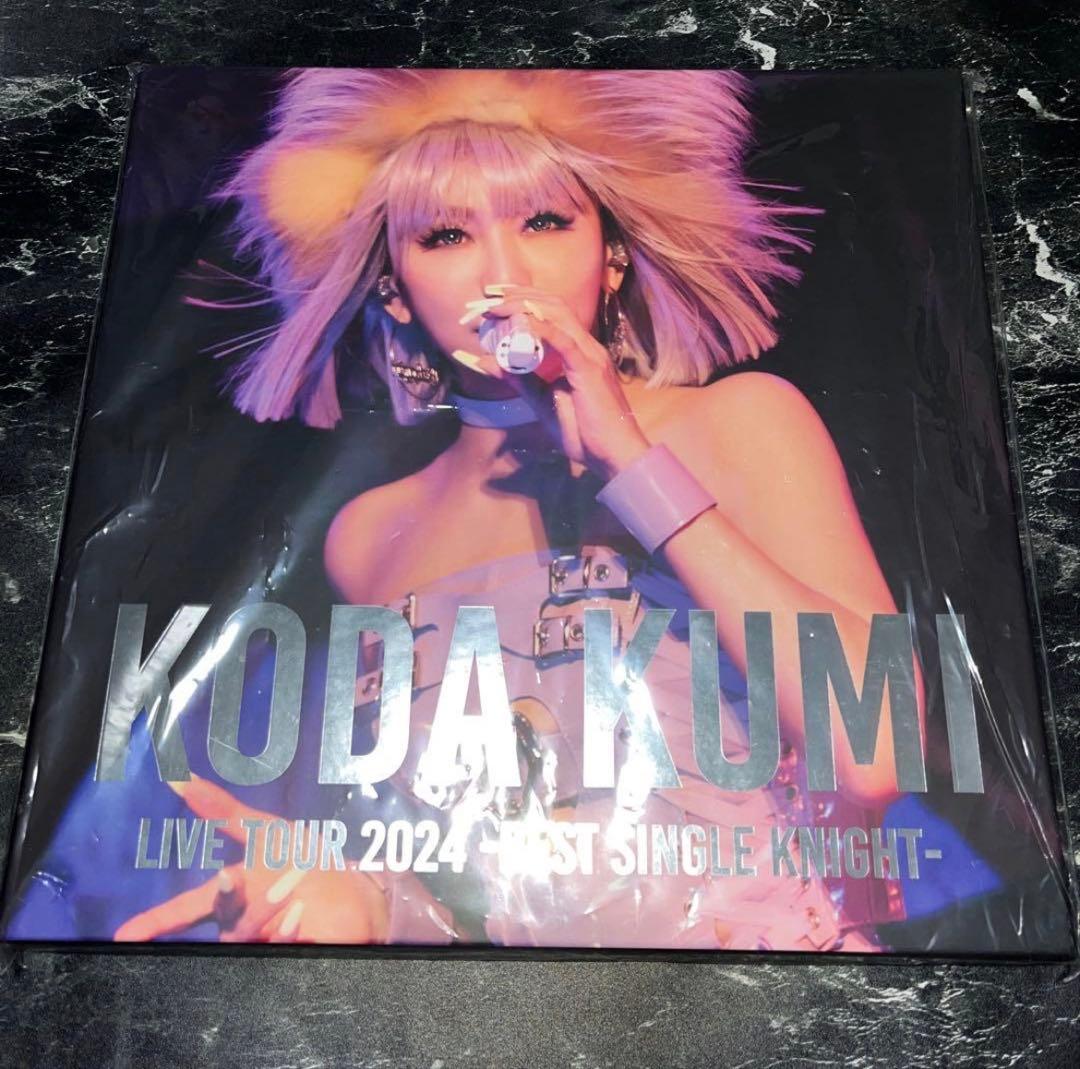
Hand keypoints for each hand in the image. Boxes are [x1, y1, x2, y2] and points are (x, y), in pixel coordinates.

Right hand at [113, 775, 388, 943]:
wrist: (355, 891)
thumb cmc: (301, 861)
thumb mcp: (264, 830)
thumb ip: (220, 809)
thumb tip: (178, 777)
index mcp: (231, 897)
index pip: (187, 910)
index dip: (154, 923)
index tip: (124, 935)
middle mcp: (241, 924)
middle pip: (224, 919)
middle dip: (227, 898)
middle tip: (231, 876)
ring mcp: (267, 940)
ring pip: (249, 932)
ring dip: (266, 907)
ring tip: (288, 884)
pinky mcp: (294, 952)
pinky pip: (283, 947)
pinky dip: (287, 930)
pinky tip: (299, 913)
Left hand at [474, 284, 650, 479]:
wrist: (613, 455)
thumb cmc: (584, 433)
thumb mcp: (541, 402)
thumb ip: (518, 380)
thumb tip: (486, 363)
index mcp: (578, 351)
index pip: (550, 313)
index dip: (522, 299)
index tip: (491, 299)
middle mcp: (586, 346)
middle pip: (552, 305)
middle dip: (517, 295)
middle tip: (486, 296)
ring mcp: (590, 355)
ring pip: (557, 315)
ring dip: (523, 306)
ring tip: (495, 306)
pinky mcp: (590, 370)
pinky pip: (564, 342)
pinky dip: (541, 329)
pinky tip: (520, 323)